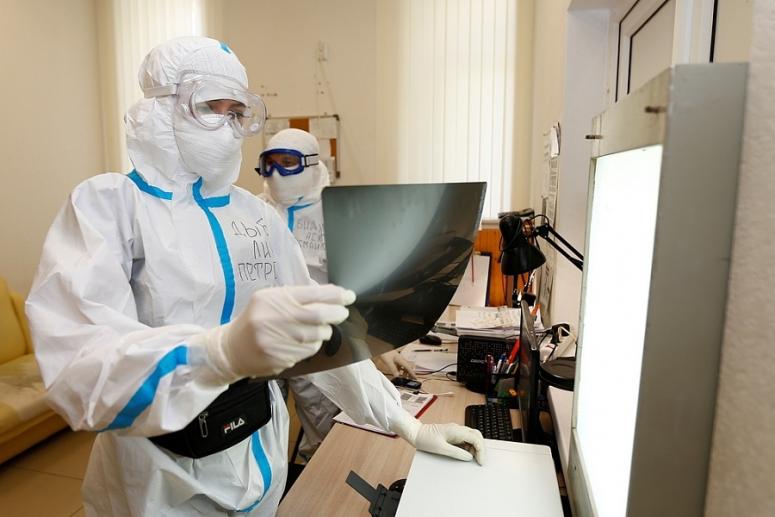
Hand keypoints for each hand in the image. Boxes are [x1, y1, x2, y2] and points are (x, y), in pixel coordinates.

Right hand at [200, 284, 354, 380]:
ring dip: (324, 331)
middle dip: (337, 312)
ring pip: (317, 335)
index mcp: (274, 299)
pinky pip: (309, 351)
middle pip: (319, 315)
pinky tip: (304, 341)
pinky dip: (313, 344)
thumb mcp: (270, 299)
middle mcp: (276, 318)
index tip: (348, 295)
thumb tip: (330, 295)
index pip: (313, 294)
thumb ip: (296, 296)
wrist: (232, 348)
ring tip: (318, 328)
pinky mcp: (281, 358)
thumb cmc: (256, 319)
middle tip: (342, 312)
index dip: (336, 295)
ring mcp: (278, 341)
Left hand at [373, 349, 416, 378]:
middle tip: (410, 378)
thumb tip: (397, 375)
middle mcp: (400, 358)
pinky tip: (397, 371)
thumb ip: (393, 369)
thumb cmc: (385, 351)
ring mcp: (397, 358)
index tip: (415, 378)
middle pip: (407, 367)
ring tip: (403, 376)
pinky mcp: (394, 358)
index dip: (412, 373)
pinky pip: (399, 365)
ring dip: (404, 371)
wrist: (382, 346)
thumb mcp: (388, 361)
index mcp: (400, 359)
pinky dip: (400, 369)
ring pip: (403, 366)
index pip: (408, 367)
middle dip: (409, 373)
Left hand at [390, 411, 484, 464]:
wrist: (416, 433)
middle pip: (476, 436)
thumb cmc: (425, 439)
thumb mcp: (441, 449)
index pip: (475, 438)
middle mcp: (458, 429)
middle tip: (480, 460)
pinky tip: (466, 455)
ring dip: (475, 448)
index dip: (481, 450)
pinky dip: (469, 447)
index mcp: (456, 430)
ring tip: (473, 459)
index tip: (480, 461)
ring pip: (472, 438)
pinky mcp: (453, 435)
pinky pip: (465, 440)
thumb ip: (457, 453)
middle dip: (481, 448)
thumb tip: (469, 457)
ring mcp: (456, 431)